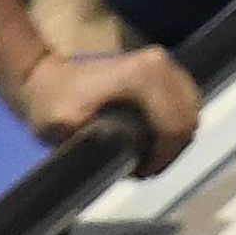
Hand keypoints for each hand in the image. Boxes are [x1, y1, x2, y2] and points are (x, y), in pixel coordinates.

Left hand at [15, 46, 199, 174]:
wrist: (45, 77)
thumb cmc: (52, 103)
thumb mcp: (66, 127)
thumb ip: (100, 141)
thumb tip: (131, 157)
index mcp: (143, 77)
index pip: (175, 125)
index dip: (162, 156)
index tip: (139, 172)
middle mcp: (161, 64)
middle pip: (188, 117)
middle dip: (171, 148)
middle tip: (144, 167)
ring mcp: (163, 63)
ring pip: (190, 109)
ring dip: (174, 136)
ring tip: (148, 155)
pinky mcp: (161, 67)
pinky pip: (183, 100)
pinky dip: (174, 122)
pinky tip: (153, 137)